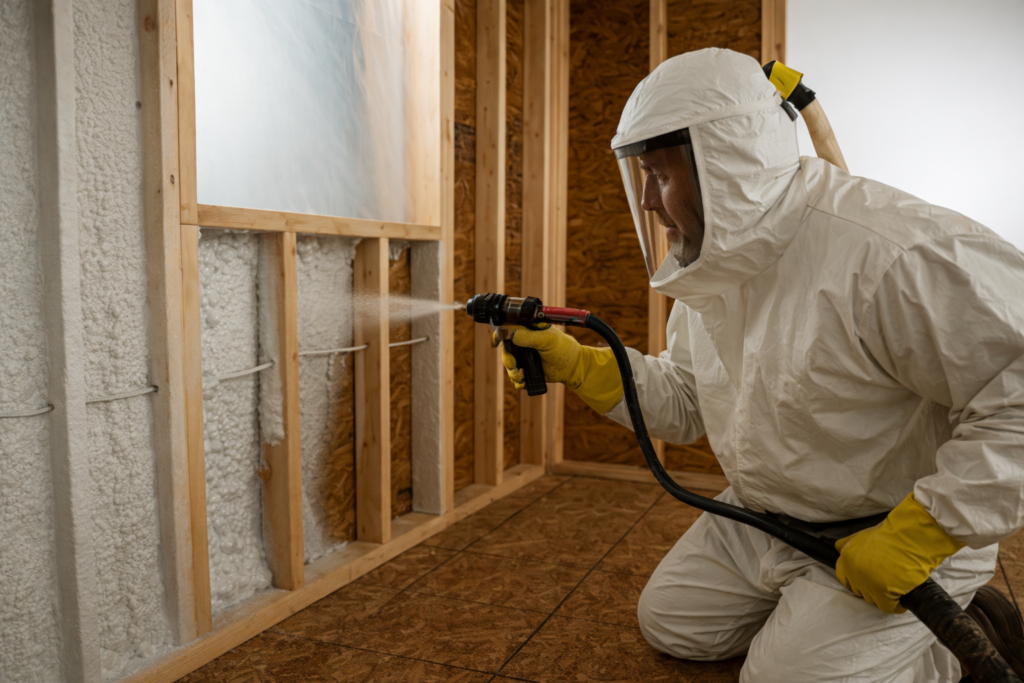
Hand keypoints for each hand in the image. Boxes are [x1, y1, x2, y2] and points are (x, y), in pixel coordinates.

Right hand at [496, 325, 623, 413]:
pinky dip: (517, 381)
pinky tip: (523, 382)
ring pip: (509, 365)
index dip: (500, 335)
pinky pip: (515, 376)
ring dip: (512, 372)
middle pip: (505, 350)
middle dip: (507, 359)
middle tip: (514, 365)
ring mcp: (525, 357)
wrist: (573, 368)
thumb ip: (528, 336)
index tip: (497, 342)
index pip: (508, 329)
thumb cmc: (563, 349)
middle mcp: (524, 342)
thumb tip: (510, 333)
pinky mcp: (527, 370)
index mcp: (528, 330)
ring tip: (521, 376)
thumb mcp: (547, 339)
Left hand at [835, 493, 964, 613]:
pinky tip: (902, 601)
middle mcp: (853, 570)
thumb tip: (838, 548)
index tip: (867, 581)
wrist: (912, 536)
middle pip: (858, 590)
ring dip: (883, 597)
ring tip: (895, 588)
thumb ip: (849, 543)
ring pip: (872, 599)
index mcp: (847, 556)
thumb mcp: (863, 534)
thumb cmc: (893, 534)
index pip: (843, 577)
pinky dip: (896, 606)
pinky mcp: (883, 592)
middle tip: (884, 584)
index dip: (857, 580)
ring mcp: (867, 582)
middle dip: (870, 588)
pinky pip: (887, 608)